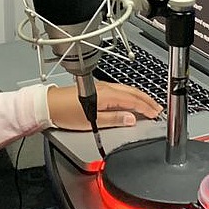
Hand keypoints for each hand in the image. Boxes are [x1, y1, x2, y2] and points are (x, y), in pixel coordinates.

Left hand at [47, 81, 161, 130]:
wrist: (50, 105)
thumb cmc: (67, 113)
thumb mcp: (92, 121)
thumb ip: (114, 119)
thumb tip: (131, 119)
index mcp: (107, 95)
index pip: (133, 100)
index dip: (146, 107)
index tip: (156, 113)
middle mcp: (106, 88)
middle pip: (133, 92)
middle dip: (147, 100)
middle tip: (159, 109)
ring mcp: (102, 87)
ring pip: (127, 90)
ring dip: (140, 97)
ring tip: (149, 105)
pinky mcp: (97, 89)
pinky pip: (120, 91)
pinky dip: (131, 95)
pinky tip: (131, 101)